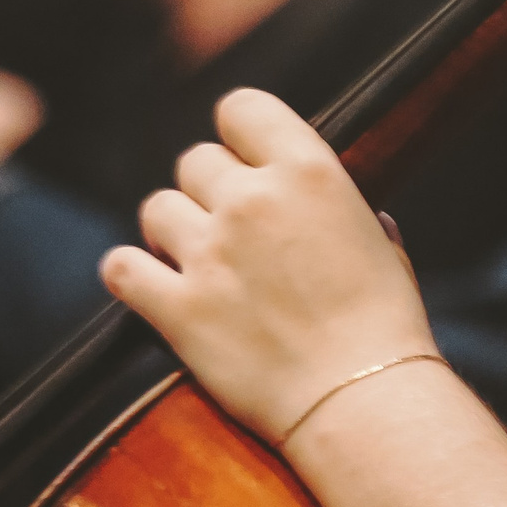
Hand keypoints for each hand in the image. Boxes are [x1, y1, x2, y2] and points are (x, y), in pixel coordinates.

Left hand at [105, 88, 434, 445]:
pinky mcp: (177, 307)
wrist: (362, 398)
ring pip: (156, 208)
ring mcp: (210, 253)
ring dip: (172, 231)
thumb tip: (346, 209)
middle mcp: (253, 200)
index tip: (244, 159)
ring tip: (196, 261)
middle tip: (229, 230)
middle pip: (196, 161)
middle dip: (209, 192)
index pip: (241, 108)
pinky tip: (151, 284)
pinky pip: (121, 268)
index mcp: (310, 171)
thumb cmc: (385, 323)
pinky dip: (131, 274)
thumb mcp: (380, 244)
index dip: (238, 133)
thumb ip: (349, 213)